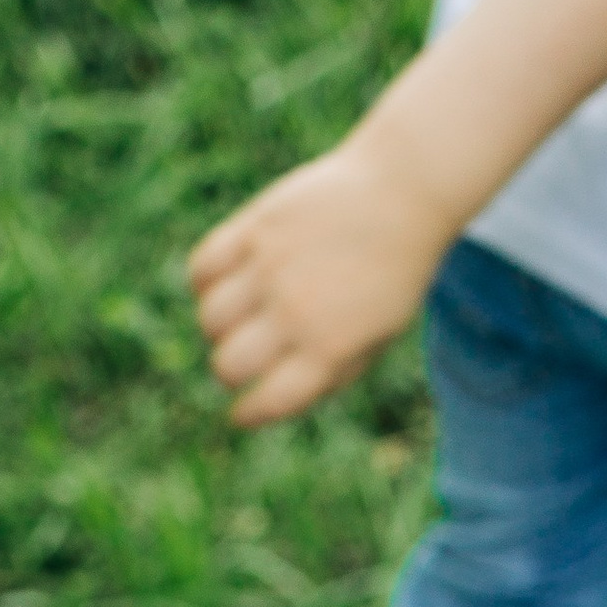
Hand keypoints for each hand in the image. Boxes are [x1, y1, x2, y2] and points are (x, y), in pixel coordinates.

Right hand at [187, 132, 449, 427]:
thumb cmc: (390, 275)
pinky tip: (220, 282)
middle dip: (228, 373)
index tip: (240, 412)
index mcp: (328, 348)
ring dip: (216, 328)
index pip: (268, 401)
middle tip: (239, 360)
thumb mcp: (375, 338)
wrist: (404, 192)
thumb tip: (268, 399)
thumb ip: (328, 374)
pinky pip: (203, 267)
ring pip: (211, 318)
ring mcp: (273, 266)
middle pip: (229, 365)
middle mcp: (296, 310)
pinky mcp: (257, 224)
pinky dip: (202, 282)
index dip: (247, 414)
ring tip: (234, 317)